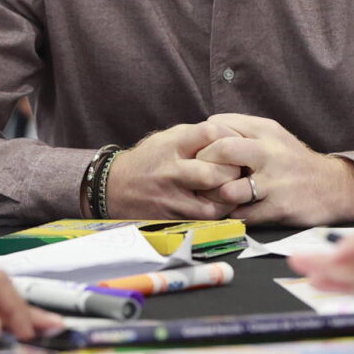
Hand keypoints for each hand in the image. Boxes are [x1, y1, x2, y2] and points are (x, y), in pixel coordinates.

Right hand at [103, 121, 244, 218]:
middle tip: (240, 170)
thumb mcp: (167, 138)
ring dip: (229, 197)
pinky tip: (220, 204)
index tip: (237, 142)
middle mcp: (170, 172)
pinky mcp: (172, 219)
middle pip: (215, 173)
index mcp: (170, 146)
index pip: (209, 134)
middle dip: (233, 171)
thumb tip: (232, 137)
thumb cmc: (149, 160)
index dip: (230, 137)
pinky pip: (205, 220)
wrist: (114, 188)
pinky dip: (218, 212)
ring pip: (214, 203)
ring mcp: (171, 199)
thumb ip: (196, 136)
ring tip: (232, 190)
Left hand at [195, 114, 353, 226]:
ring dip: (215, 196)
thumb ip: (242, 128)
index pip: (220, 127)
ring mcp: (275, 182)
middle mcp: (271, 153)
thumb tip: (207, 124)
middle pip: (222, 150)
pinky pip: (242, 215)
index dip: (202, 142)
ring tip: (213, 197)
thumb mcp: (273, 135)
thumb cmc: (293, 161)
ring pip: (228, 189)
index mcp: (266, 131)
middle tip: (199, 177)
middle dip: (204, 165)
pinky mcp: (279, 208)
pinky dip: (233, 215)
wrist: (334, 188)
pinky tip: (233, 211)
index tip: (196, 155)